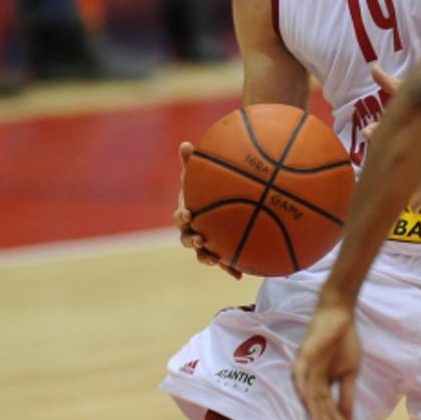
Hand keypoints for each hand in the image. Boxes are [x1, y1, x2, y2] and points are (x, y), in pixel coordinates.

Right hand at [174, 142, 241, 279]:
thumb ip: (192, 163)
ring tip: (215, 259)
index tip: (188, 214)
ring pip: (202, 254)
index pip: (180, 216)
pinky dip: (230, 269)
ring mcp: (204, 244)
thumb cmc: (206, 190)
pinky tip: (240, 276)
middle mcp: (192, 231)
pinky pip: (224, 263)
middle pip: (187, 238)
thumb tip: (185, 143)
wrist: (218, 208)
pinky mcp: (218, 253)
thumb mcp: (200, 177)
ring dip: (207, 257)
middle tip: (200, 238)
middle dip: (191, 240)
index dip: (182, 216)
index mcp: (187, 214)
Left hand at [292, 302, 360, 419]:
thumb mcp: (350, 373)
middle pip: (320, 408)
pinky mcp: (303, 358)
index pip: (329, 409)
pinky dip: (304, 390)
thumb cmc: (344, 343)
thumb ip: (347, 395)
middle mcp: (313, 382)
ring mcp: (307, 371)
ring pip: (310, 397)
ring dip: (315, 414)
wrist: (340, 317)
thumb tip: (348, 418)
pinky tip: (308, 403)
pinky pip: (301, 376)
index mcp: (324, 385)